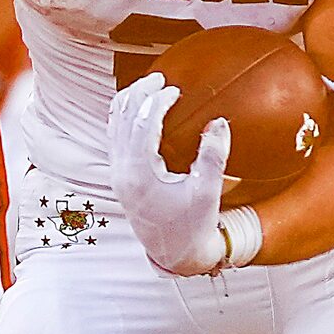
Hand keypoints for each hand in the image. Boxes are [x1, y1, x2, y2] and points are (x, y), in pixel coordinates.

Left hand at [107, 71, 229, 275]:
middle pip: (123, 118)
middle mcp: (121, 172)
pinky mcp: (119, 177)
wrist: (174, 254)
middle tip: (160, 78)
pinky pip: (115, 137)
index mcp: (139, 175)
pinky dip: (125, 116)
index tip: (175, 90)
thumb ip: (213, 156)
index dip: (157, 101)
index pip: (142, 124)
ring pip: (114, 125)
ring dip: (130, 102)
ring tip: (149, 87)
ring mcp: (117, 174)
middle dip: (140, 93)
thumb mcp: (207, 193)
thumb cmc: (193, 226)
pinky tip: (140, 108)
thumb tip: (219, 121)